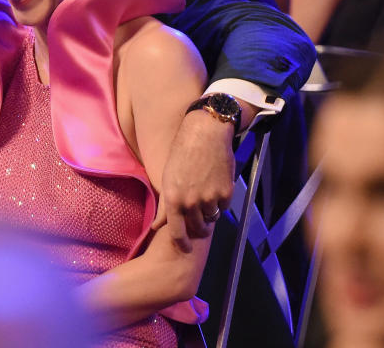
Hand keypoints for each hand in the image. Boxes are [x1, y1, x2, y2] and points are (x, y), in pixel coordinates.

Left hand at [152, 109, 234, 251]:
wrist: (205, 134)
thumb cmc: (182, 154)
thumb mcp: (168, 178)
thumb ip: (165, 206)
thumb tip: (156, 226)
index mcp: (173, 199)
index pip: (177, 233)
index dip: (181, 243)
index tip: (184, 248)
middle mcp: (191, 202)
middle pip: (198, 228)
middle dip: (199, 227)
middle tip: (199, 220)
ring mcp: (210, 198)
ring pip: (212, 218)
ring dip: (210, 213)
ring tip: (206, 196)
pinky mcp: (226, 192)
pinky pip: (224, 207)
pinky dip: (221, 202)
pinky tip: (215, 185)